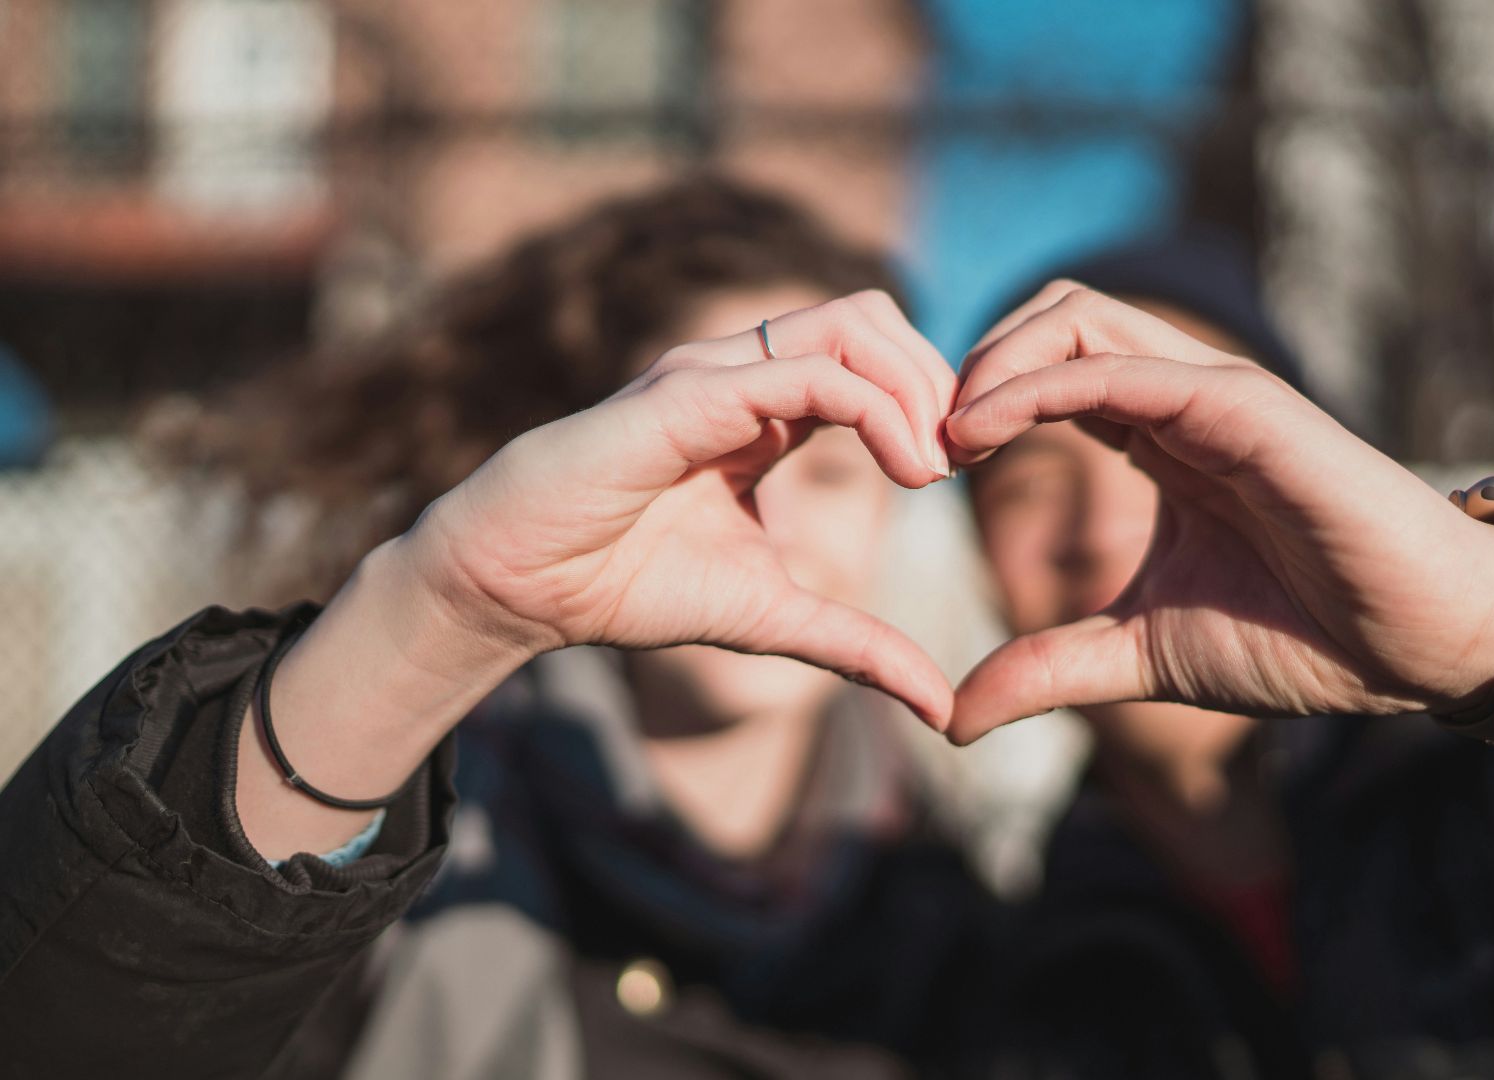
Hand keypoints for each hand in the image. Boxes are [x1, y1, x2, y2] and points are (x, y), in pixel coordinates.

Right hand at [406, 290, 958, 727]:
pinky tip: (905, 471)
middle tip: (966, 459)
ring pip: (851, 323)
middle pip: (875, 317)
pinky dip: (876, 409)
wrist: (518, 588)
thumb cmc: (626, 586)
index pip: (874, 358)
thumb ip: (858, 646)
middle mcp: (744, 372)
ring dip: (916, 386)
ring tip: (935, 466)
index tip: (967, 471)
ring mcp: (715, 373)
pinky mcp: (688, 394)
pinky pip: (807, 373)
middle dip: (938, 379)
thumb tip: (942, 709)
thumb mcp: (772, 619)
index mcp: (766, 409)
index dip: (934, 400)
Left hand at [943, 284, 1493, 742]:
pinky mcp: (1243, 406)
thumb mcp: (1142, 655)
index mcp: (1160, 437)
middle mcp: (1181, 398)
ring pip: (1078, 315)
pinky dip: (1039, 384)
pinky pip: (1120, 368)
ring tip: (944, 435)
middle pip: (1053, 316)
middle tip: (920, 442)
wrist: (1417, 646)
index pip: (1047, 370)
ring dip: (992, 360)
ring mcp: (1213, 393)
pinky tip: (984, 432)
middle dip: (972, 361)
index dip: (974, 401)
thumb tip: (952, 717)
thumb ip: (1050, 668)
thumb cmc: (1304, 638)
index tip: (920, 468)